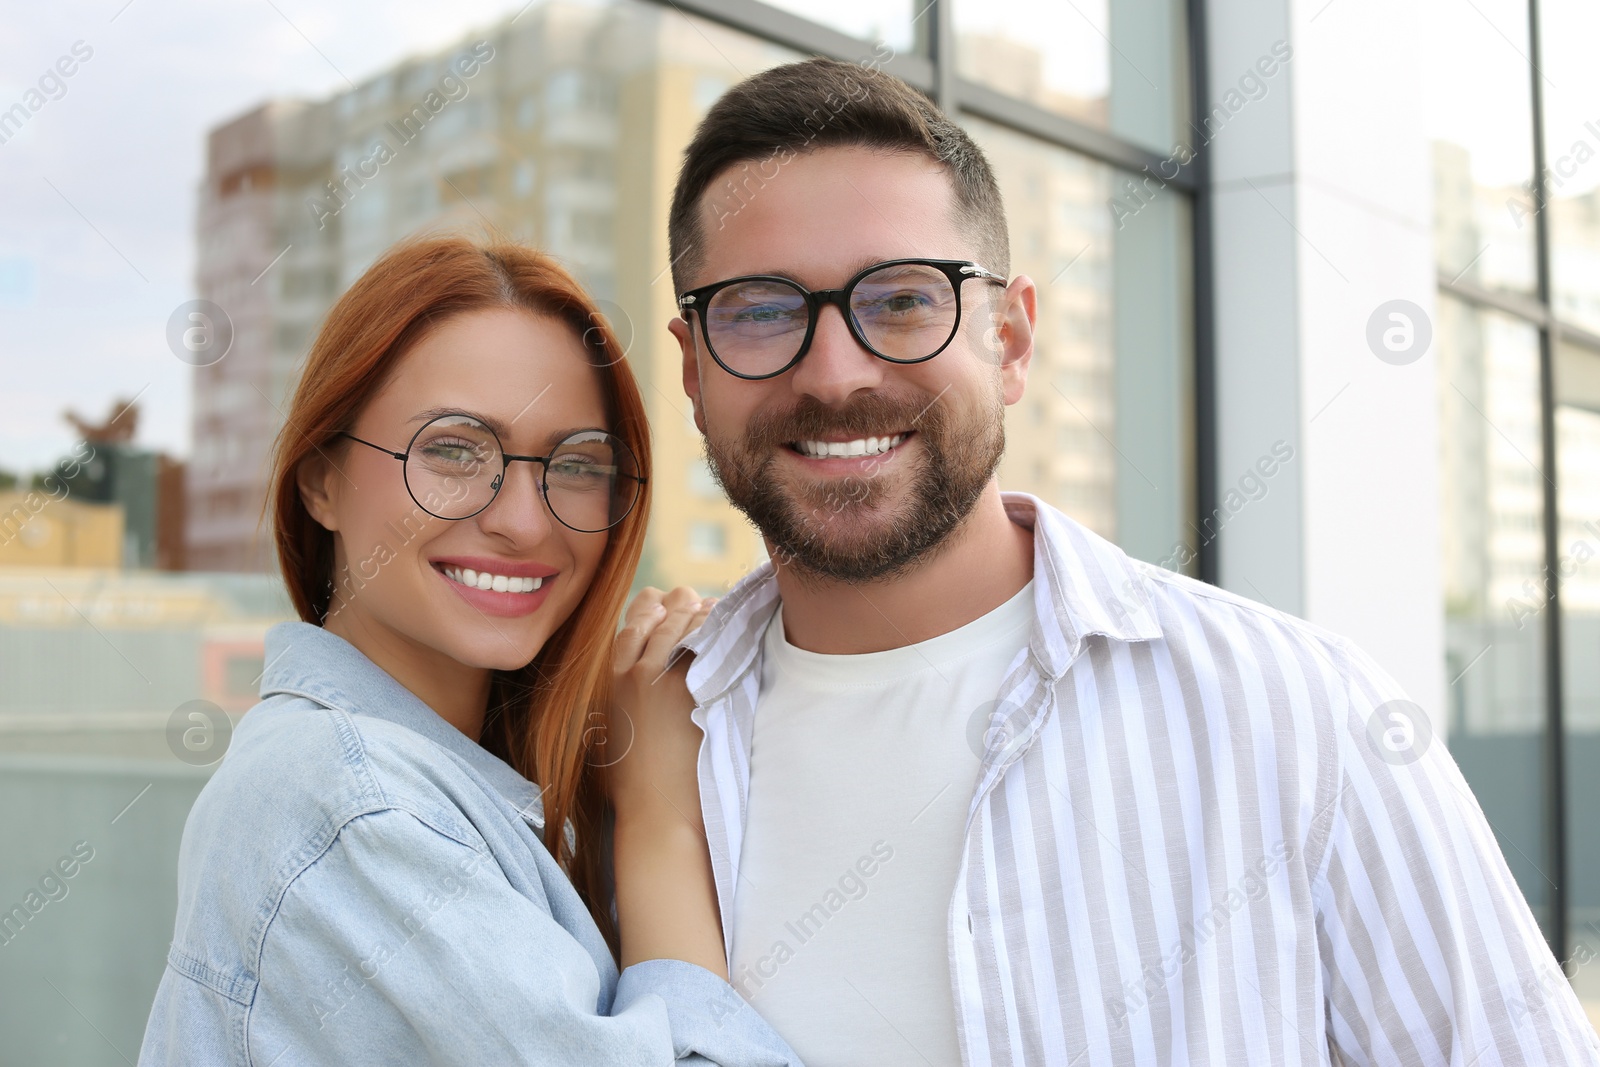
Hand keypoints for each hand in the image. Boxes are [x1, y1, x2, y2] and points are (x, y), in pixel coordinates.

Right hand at [605, 586, 715, 828]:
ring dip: (703, 611)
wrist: (657, 813)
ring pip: (686, 624)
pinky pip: (709, 642)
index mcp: (612, 681)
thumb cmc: (634, 787)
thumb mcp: (610, 735)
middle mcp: (635, 673)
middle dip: (681, 603)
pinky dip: (719, 628)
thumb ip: (619, 701)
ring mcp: (665, 678)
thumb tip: (631, 684)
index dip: (652, 607)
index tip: (666, 603)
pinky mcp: (694, 689)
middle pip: (662, 618)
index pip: (633, 624)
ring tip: (717, 609)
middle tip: (696, 600)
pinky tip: (729, 625)